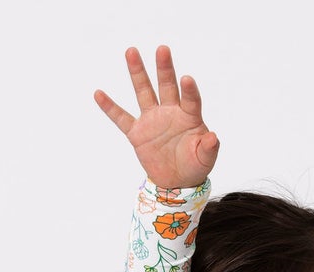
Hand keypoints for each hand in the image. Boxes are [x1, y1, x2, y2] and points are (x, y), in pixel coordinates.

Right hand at [94, 44, 219, 189]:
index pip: (190, 99)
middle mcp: (170, 112)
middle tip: (162, 49)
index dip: (189, 90)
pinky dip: (110, 107)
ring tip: (131, 52)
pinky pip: (121, 118)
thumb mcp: (204, 159)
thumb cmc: (194, 165)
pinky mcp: (137, 132)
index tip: (186, 79)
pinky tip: (98, 94)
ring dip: (138, 73)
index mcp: (189, 116)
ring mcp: (152, 119)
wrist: (176, 181)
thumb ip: (209, 148)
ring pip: (144, 92)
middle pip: (166, 86)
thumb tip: (214, 137)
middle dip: (164, 68)